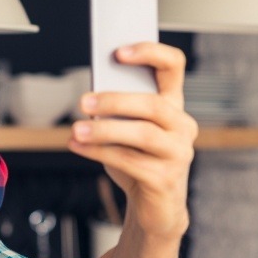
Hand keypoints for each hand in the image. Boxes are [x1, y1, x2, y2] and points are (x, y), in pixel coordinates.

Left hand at [67, 42, 197, 238]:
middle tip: (83, 102)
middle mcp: (182, 125)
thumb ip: (117, 111)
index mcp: (173, 105)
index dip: (150, 52)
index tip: (118, 52)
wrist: (153, 206)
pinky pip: (129, 160)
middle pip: (152, 104)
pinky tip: (77, 147)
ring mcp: (179, 152)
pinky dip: (98, 153)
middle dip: (114, 101)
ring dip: (103, 131)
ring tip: (75, 131)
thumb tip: (91, 98)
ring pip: (142, 133)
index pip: (173, 65)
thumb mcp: (127, 131)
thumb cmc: (138, 160)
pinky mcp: (165, 178)